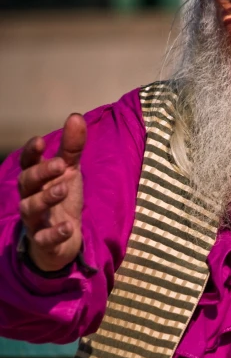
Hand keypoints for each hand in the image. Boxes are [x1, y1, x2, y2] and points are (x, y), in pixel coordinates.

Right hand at [18, 113, 85, 271]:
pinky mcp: (44, 242)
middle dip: (41, 173)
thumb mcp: (69, 171)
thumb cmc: (61, 199)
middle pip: (26, 183)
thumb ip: (72, 147)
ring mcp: (35, 220)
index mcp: (36, 179)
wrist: (63, 240)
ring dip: (45, 198)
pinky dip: (55, 233)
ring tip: (63, 189)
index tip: (41, 142)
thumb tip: (75, 115)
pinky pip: (44, 238)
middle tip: (60, 165)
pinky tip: (68, 227)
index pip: (27, 163)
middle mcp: (30, 197)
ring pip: (30, 209)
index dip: (31, 153)